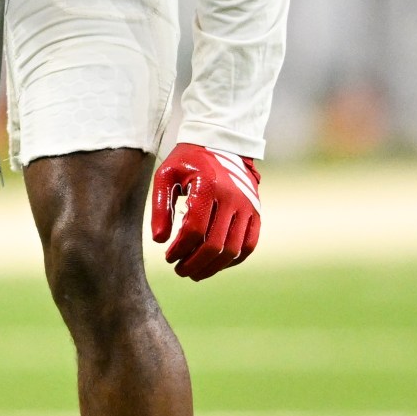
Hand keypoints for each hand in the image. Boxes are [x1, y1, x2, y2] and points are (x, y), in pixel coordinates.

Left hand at [149, 143, 261, 280]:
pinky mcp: (256, 213)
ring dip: (213, 267)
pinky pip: (249, 245)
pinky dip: (233, 260)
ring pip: (233, 250)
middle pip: (214, 245)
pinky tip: (216, 264)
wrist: (222, 143)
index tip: (168, 256)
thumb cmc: (189, 161)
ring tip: (194, 272)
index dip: (179, 249)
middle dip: (194, 263)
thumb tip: (160, 240)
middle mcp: (232, 197)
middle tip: (180, 270)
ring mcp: (248, 206)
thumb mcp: (166, 176)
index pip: (194, 229)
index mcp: (208, 186)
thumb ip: (160, 207)